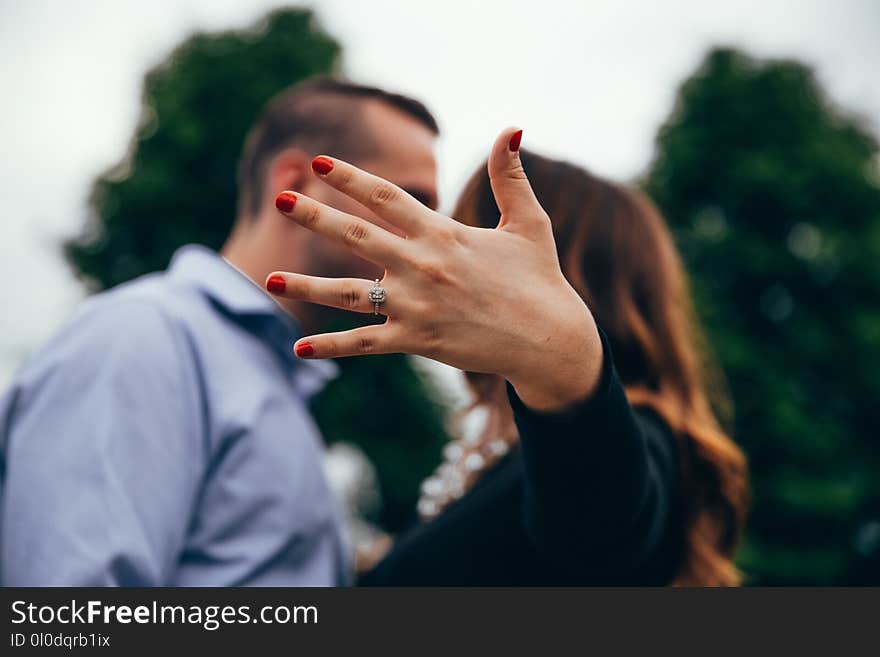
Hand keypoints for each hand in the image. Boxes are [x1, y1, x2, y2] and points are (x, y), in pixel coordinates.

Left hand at [268, 128, 602, 411]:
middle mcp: (422, 267)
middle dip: (315, 216)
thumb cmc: (539, 279)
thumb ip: (510, 176)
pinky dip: (331, 347)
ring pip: (349, 293)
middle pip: (357, 236)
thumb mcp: (528, 223)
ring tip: (269, 277)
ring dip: (307, 285)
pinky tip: (299, 348)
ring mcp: (416, 307)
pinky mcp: (417, 341)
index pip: (387, 198)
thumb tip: (512, 127)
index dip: (351, 178)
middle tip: (281, 199)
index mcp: (444, 234)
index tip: (318, 163)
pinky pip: (365, 344)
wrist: (550, 341)